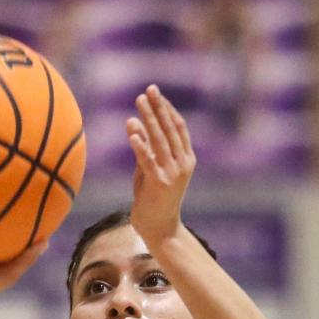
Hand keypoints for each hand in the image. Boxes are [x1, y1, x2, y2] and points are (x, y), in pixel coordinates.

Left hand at [126, 84, 195, 247]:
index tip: (156, 93)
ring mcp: (172, 173)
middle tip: (148, 90)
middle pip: (169, 129)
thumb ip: (145, 150)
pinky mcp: (158, 183)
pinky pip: (148, 160)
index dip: (167, 109)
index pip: (178, 127)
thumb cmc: (153, 199)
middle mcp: (183, 163)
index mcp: (186, 158)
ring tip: (138, 103)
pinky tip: (132, 132)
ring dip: (148, 120)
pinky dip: (140, 146)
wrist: (160, 228)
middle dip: (158, 108)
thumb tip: (134, 125)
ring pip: (159, 140)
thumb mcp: (150, 170)